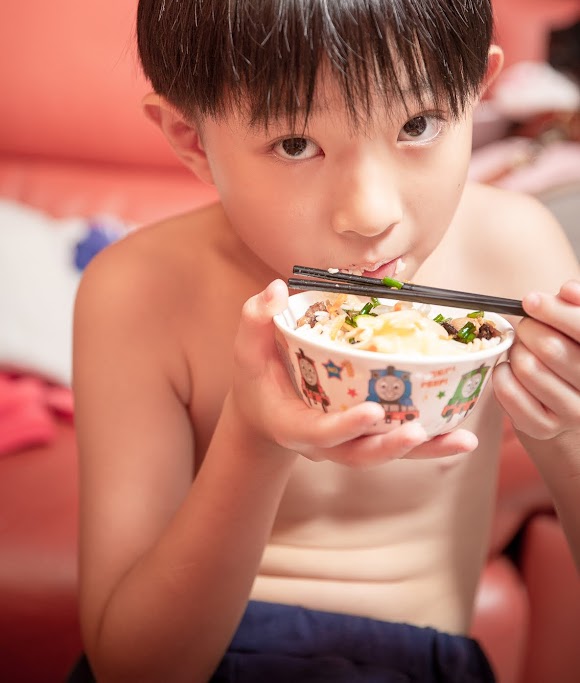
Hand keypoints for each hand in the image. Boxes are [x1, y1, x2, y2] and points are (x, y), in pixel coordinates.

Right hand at [232, 280, 477, 466]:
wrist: (266, 411)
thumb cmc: (258, 379)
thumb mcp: (247, 351)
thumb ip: (256, 320)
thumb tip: (275, 288)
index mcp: (294, 427)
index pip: (321, 433)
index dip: (346, 426)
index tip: (372, 412)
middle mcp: (325, 445)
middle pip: (361, 454)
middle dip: (391, 446)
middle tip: (418, 432)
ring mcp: (349, 445)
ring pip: (388, 454)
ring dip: (426, 450)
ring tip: (462, 441)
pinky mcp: (368, 439)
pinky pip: (401, 444)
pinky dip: (432, 442)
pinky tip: (462, 434)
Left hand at [493, 280, 579, 439]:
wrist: (565, 398)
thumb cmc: (569, 350)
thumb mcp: (575, 325)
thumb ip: (574, 304)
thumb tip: (568, 290)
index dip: (555, 312)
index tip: (530, 300)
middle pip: (551, 349)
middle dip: (529, 330)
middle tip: (526, 328)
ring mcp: (573, 413)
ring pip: (528, 369)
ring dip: (516, 352)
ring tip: (522, 350)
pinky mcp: (543, 428)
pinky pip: (509, 392)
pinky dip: (501, 374)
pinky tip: (509, 370)